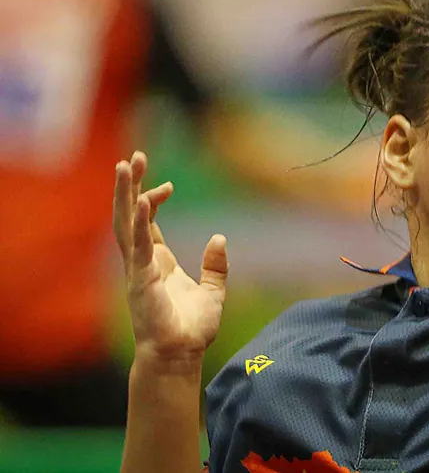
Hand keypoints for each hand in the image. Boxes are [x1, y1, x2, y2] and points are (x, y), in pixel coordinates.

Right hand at [113, 151, 227, 368]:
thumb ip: (215, 266)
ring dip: (125, 194)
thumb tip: (220, 238)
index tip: (169, 185)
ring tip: (126, 164)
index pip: (147, 222)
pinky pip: (137, 244)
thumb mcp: (213, 292)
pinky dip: (140, 221)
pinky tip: (143, 199)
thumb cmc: (191, 329)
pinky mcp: (141, 278)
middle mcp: (142, 262)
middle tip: (134, 156)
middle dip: (130, 186)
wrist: (180, 355)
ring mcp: (137, 269)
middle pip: (130, 215)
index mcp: (157, 263)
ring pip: (126, 223)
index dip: (153, 200)